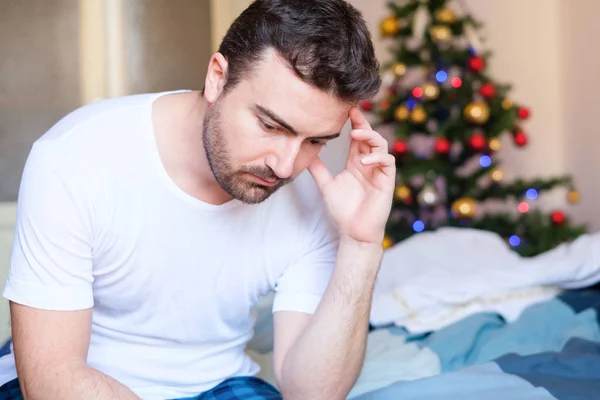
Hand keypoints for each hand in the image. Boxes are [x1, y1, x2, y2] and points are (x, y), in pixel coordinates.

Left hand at [309, 107, 395, 244]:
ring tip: (356, 135)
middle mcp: (368, 164)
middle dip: (363, 123)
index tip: (345, 110)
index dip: (354, 123)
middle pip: (370, 137)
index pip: (356, 138)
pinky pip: (388, 162)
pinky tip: (363, 161)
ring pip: (381, 145)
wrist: (353, 233)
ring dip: (370, 137)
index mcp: (355, 163)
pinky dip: (376, 158)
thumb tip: (305, 155)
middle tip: (353, 111)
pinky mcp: (387, 181)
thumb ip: (318, 170)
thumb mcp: (326, 186)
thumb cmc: (342, 212)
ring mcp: (379, 172)